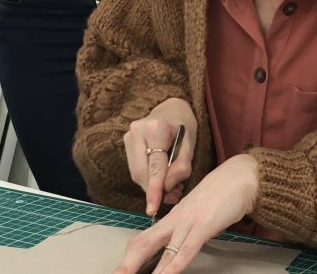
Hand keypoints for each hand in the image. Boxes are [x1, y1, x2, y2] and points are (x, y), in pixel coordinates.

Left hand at [113, 154, 259, 273]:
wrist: (241, 175)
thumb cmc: (222, 192)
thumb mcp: (199, 210)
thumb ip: (188, 225)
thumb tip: (181, 242)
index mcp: (174, 216)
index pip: (146, 237)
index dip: (131, 255)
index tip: (122, 269)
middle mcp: (176, 218)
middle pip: (145, 243)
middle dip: (128, 264)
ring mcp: (189, 221)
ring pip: (162, 250)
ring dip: (149, 271)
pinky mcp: (204, 225)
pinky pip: (187, 249)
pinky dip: (174, 265)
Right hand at [123, 98, 196, 215]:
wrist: (170, 108)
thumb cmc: (184, 126)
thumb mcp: (190, 144)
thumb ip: (182, 166)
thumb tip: (167, 188)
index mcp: (156, 129)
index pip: (154, 166)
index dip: (154, 189)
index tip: (153, 208)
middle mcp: (137, 131)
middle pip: (141, 173)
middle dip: (154, 190)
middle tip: (173, 196)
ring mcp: (129, 136)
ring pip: (136, 173)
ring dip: (151, 186)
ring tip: (170, 186)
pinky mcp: (126, 142)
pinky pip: (135, 168)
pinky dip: (147, 178)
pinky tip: (160, 178)